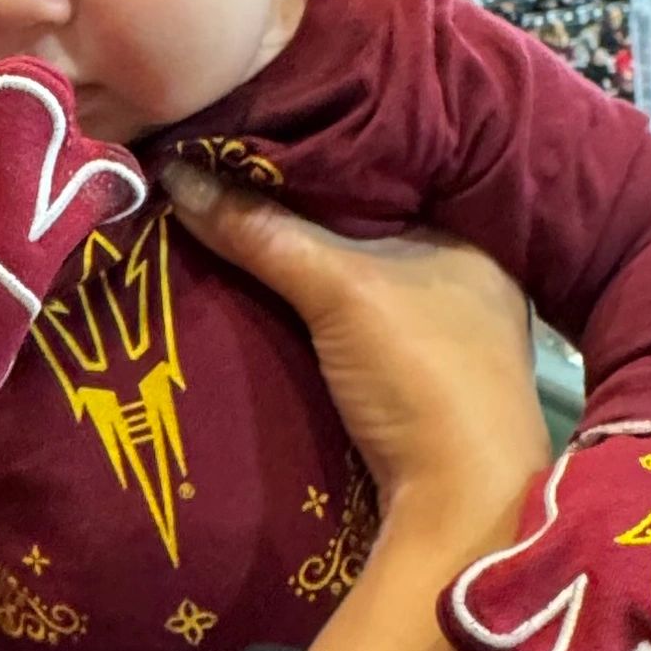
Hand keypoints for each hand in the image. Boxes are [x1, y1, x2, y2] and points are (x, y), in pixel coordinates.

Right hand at [163, 165, 545, 650]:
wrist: (458, 507)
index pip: (390, 175)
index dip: (325, 160)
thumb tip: (177, 171)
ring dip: (309, 272)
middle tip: (234, 185)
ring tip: (236, 231)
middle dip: (309, 218)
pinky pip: (355, 331)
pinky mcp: (420, 392)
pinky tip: (270, 303)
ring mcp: (448, 342)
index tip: (258, 143)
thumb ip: (263, 231)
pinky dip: (316, 318)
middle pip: (370, 232)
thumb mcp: (339, 288)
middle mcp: (470, 285)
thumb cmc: (422, 376)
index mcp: (473, 241)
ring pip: (362, 285)